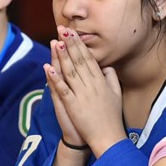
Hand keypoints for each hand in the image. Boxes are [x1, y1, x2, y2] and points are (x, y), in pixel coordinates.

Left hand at [46, 27, 124, 154]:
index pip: (89, 58)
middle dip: (70, 44)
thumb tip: (107, 66)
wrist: (108, 137)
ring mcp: (82, 95)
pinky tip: (49, 67)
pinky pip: (63, 89)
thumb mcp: (116, 94)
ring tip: (56, 41)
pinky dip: (55, 78)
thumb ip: (111, 79)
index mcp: (101, 81)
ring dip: (62, 56)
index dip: (80, 44)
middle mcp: (91, 85)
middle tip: (62, 29)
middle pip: (79, 61)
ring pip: (70, 71)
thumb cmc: (112, 117)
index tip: (73, 33)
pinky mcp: (73, 105)